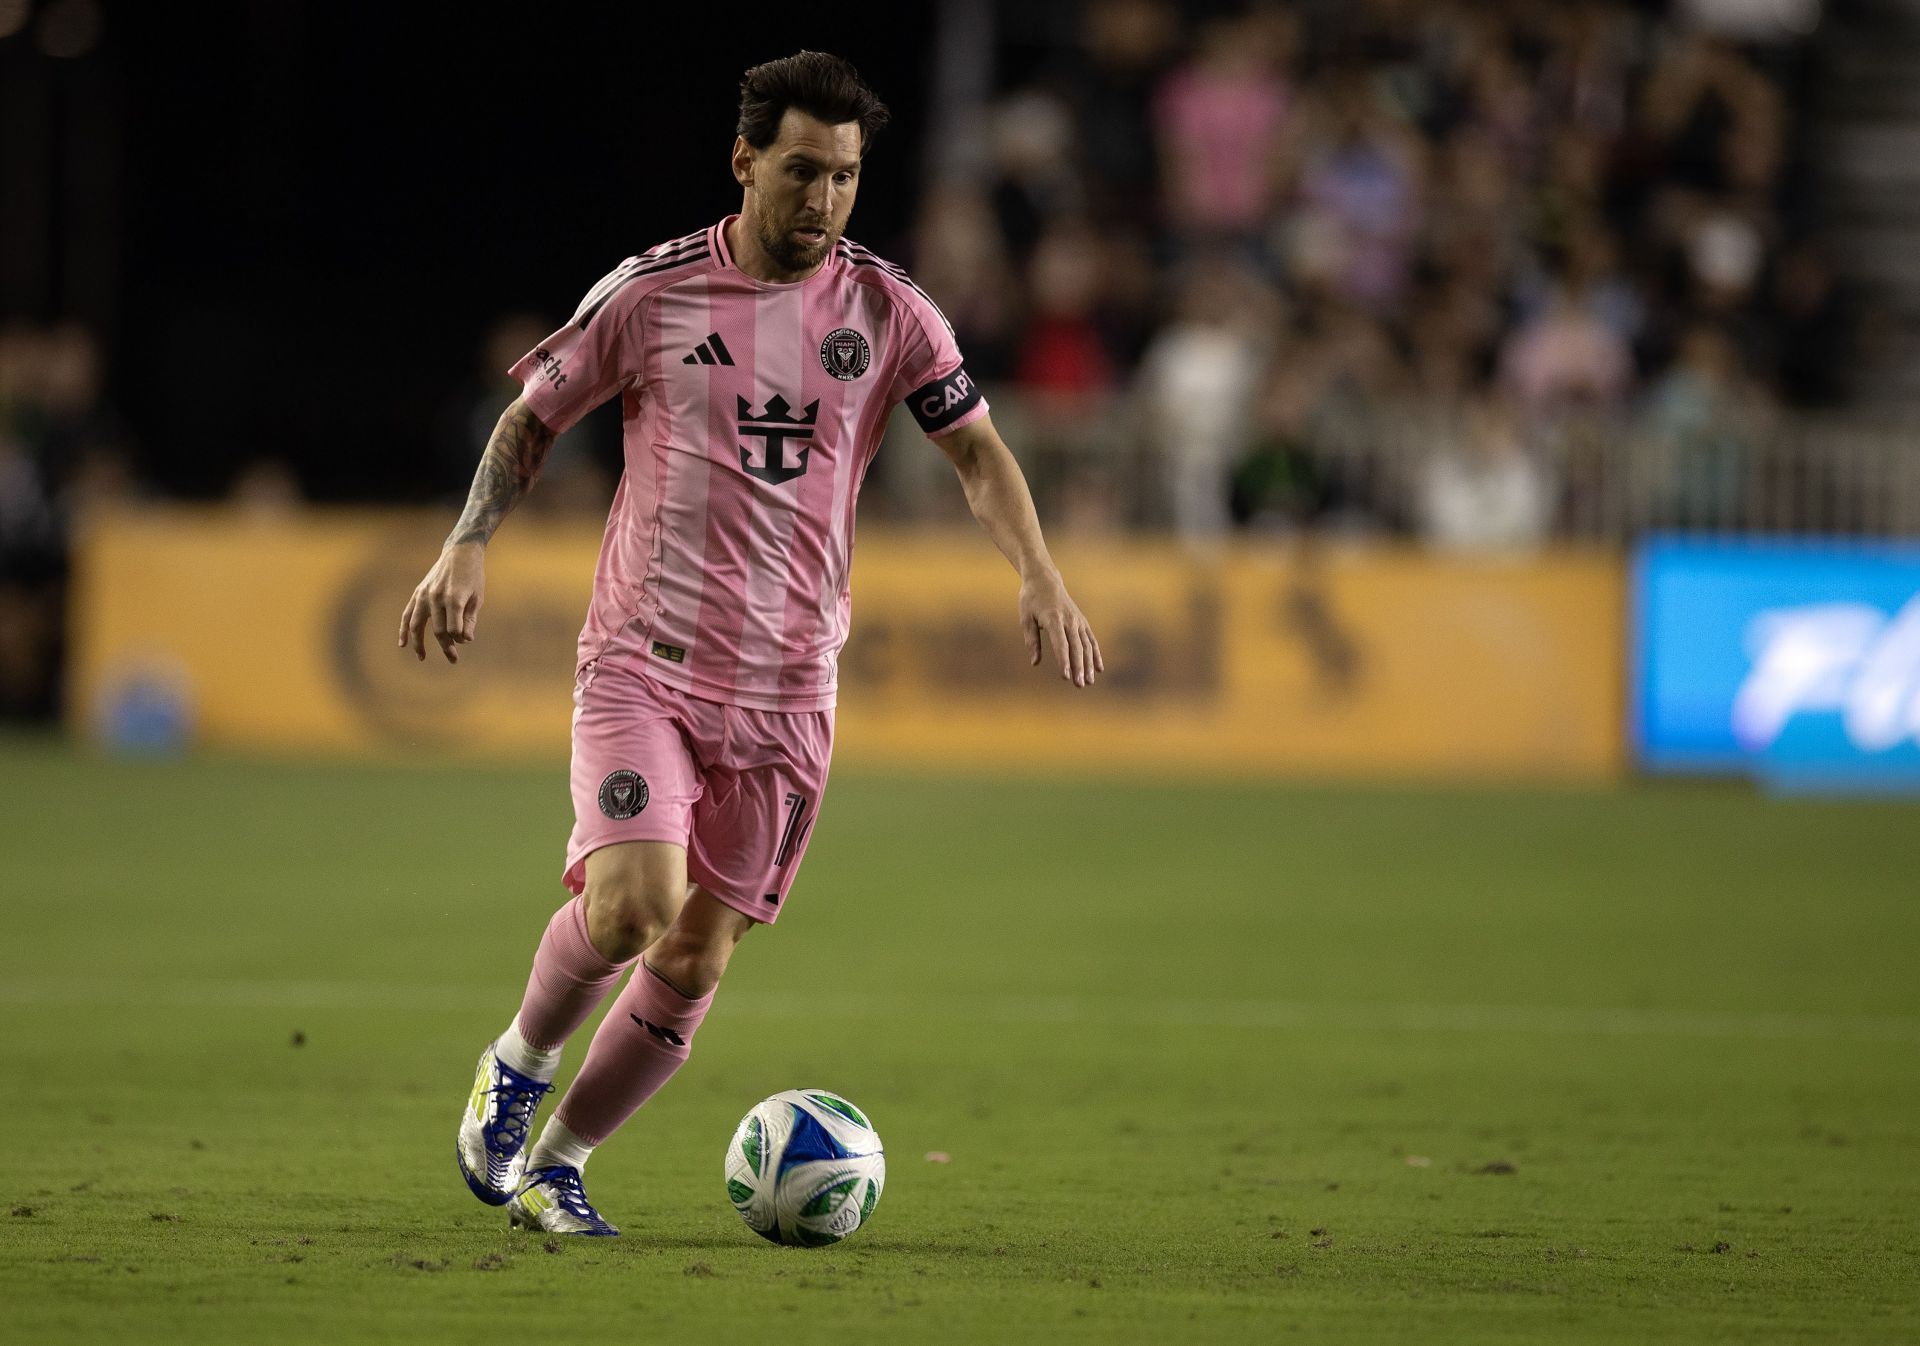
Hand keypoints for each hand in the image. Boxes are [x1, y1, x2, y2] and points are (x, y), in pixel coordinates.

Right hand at [398, 542, 485, 662]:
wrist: (460, 552)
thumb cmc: (473, 576)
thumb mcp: (478, 598)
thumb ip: (470, 620)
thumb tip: (465, 640)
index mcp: (454, 599)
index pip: (454, 629)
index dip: (460, 639)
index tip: (465, 640)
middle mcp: (436, 598)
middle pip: (438, 630)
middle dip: (446, 646)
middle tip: (454, 659)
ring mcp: (424, 595)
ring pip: (417, 625)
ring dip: (419, 644)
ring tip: (422, 658)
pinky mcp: (418, 593)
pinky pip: (407, 614)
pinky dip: (403, 630)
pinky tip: (403, 644)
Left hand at [1020, 572, 1102, 687]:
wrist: (1045, 579)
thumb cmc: (1031, 600)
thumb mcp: (1025, 618)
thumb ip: (1032, 640)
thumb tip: (1035, 663)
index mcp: (1053, 619)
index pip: (1060, 644)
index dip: (1063, 660)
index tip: (1065, 676)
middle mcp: (1069, 620)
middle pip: (1076, 647)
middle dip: (1078, 667)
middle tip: (1078, 685)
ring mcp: (1078, 620)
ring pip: (1086, 645)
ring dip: (1089, 664)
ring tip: (1089, 682)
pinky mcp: (1082, 621)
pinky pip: (1091, 639)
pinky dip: (1096, 654)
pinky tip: (1099, 669)